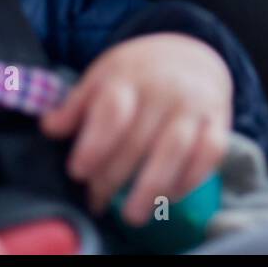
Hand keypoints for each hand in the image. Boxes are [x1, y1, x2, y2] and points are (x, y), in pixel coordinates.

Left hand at [40, 33, 230, 225]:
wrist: (190, 52)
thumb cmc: (138, 72)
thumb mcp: (103, 76)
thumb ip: (76, 105)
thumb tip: (49, 128)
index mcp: (130, 75)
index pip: (112, 111)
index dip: (94, 145)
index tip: (78, 171)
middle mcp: (164, 89)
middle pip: (138, 139)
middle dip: (114, 176)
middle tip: (97, 199)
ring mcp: (194, 105)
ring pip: (175, 149)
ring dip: (152, 187)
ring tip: (132, 215)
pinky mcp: (218, 120)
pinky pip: (210, 153)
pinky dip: (191, 178)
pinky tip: (170, 196)